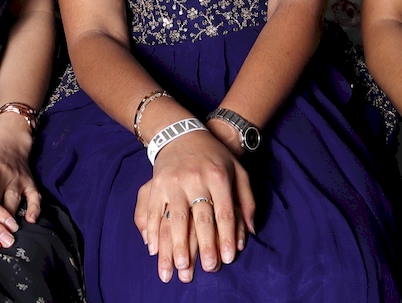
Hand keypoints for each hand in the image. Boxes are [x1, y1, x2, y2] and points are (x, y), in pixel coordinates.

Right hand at [133, 129, 254, 283]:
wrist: (182, 134)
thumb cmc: (215, 157)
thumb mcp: (237, 171)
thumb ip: (247, 201)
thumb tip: (250, 232)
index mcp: (218, 176)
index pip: (225, 211)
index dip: (228, 236)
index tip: (228, 258)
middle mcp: (195, 179)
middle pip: (201, 217)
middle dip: (205, 245)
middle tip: (207, 268)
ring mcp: (173, 182)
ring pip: (176, 217)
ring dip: (176, 244)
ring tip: (178, 266)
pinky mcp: (156, 184)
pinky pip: (152, 211)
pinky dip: (152, 232)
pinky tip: (154, 250)